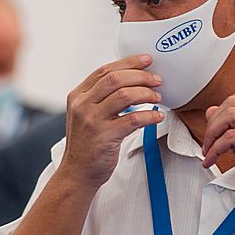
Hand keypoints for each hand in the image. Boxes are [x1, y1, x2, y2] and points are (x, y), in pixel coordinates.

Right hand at [60, 55, 164, 188]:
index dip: (128, 63)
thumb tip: (131, 80)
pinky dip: (149, 116)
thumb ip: (100, 97)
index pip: (104, 70)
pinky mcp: (104, 137)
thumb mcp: (86, 114)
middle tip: (157, 80)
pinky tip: (157, 117)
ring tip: (158, 98)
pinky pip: (133, 120)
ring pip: (124, 95)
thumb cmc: (87, 144)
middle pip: (115, 79)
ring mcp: (92, 121)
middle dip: (141, 76)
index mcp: (78, 96)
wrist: (77, 173)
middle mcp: (82, 105)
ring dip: (146, 94)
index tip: (146, 60)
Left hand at [200, 93, 234, 209]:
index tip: (211, 132)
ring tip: (208, 151)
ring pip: (230, 115)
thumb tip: (211, 113)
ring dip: (212, 134)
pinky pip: (231, 136)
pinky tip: (212, 159)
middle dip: (213, 123)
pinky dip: (216, 148)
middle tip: (207, 142)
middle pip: (232, 103)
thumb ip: (230, 128)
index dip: (219, 114)